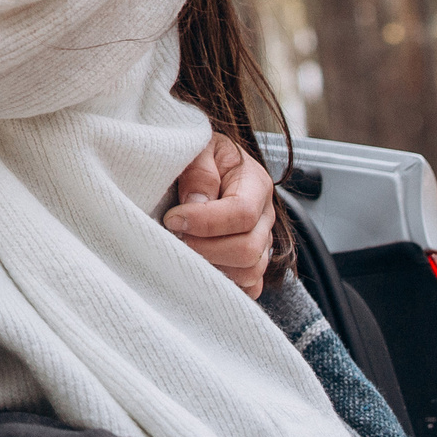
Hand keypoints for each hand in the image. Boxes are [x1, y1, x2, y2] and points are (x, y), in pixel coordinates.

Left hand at [165, 132, 277, 298]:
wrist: (201, 163)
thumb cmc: (197, 154)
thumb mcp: (198, 148)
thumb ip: (198, 171)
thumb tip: (196, 204)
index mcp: (255, 183)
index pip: (242, 214)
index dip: (204, 221)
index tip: (171, 219)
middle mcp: (265, 216)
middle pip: (248, 249)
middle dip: (204, 248)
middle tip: (172, 236)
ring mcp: (262, 242)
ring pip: (249, 272)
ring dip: (211, 267)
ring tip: (182, 249)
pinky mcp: (251, 262)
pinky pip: (249, 287)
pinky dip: (224, 284)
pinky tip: (198, 267)